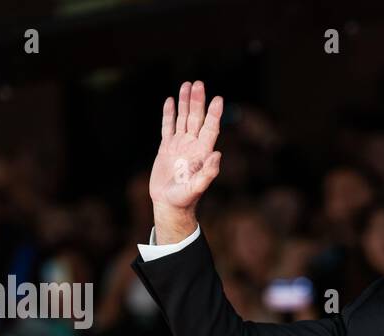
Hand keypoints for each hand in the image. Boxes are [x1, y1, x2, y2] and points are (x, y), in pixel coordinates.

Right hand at [150, 80, 222, 243]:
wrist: (169, 204)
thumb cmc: (184, 199)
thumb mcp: (197, 188)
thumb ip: (208, 173)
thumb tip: (217, 154)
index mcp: (202, 153)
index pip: (210, 128)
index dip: (214, 114)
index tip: (218, 99)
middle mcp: (192, 146)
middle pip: (196, 118)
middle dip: (198, 101)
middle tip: (198, 84)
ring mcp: (179, 145)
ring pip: (183, 118)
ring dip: (185, 102)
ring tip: (186, 84)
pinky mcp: (166, 148)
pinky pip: (167, 127)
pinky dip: (168, 114)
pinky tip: (170, 101)